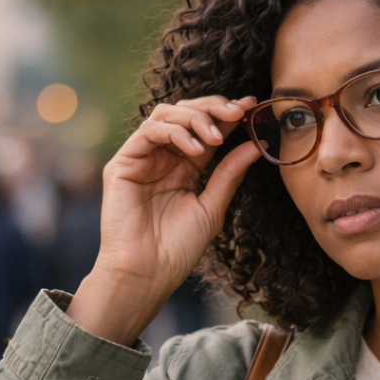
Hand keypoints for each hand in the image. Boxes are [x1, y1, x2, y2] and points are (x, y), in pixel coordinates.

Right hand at [66, 95, 260, 344]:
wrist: (149, 273)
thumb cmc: (178, 249)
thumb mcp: (213, 207)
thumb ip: (230, 174)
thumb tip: (256, 145)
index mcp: (185, 167)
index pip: (206, 130)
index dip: (227, 115)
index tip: (252, 107)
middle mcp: (162, 158)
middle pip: (186, 114)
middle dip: (213, 108)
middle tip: (238, 112)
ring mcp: (141, 158)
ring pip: (166, 115)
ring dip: (196, 118)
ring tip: (216, 137)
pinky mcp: (122, 163)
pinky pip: (149, 132)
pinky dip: (175, 132)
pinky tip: (196, 148)